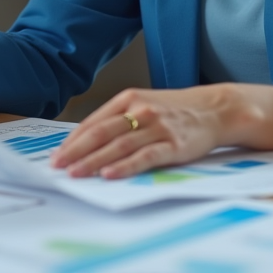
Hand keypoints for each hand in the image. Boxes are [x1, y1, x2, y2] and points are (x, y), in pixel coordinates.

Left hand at [49, 85, 233, 178]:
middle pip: (102, 133)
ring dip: (94, 161)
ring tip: (76, 173)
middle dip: (76, 151)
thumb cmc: (176, 110)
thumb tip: (86, 142)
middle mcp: (141, 110)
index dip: (73, 140)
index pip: (94, 121)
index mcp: (129, 98)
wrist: (215, 109)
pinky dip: (125, 166)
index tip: (58, 155)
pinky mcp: (173, 144)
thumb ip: (119, 119)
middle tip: (58, 166)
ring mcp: (157, 127)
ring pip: (119, 146)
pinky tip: (110, 175)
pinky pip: (144, 157)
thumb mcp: (144, 104)